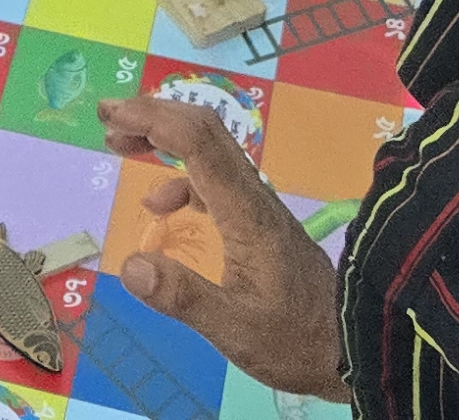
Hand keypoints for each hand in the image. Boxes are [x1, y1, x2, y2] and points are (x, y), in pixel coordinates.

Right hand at [99, 93, 343, 394]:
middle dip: (153, 114)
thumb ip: (183, 298)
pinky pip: (214, 179)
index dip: (153, 119)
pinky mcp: (257, 222)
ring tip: (119, 144)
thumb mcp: (234, 329)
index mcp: (245, 212)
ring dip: (164, 138)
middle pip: (205, 130)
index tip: (112, 116)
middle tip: (106, 116)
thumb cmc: (294, 339)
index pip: (198, 143)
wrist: (351, 345)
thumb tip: (131, 264)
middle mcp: (252, 197)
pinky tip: (160, 205)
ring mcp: (257, 207)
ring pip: (210, 150)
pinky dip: (179, 176)